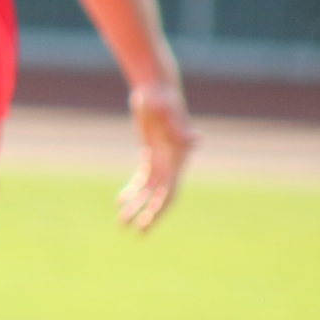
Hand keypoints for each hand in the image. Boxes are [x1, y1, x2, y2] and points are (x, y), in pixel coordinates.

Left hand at [118, 80, 197, 230]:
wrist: (156, 87)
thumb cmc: (161, 97)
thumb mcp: (166, 111)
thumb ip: (179, 127)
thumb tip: (197, 139)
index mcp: (179, 158)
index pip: (170, 191)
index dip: (159, 209)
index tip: (146, 224)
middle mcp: (173, 163)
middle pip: (161, 196)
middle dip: (148, 215)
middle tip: (134, 232)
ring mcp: (163, 159)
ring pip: (150, 190)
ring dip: (137, 206)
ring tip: (121, 222)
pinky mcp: (151, 153)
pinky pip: (143, 178)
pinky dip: (133, 190)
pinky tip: (121, 200)